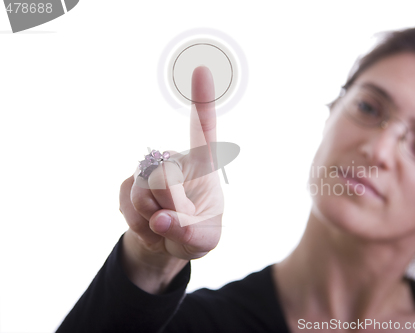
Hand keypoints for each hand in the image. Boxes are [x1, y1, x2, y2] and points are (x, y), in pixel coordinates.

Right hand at [119, 66, 222, 286]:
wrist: (169, 241)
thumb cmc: (197, 232)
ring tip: (164, 224)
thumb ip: (189, 232)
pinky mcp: (129, 183)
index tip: (203, 69)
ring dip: (151, 219)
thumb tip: (160, 220)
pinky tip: (150, 226)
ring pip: (142, 193)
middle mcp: (174, 160)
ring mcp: (149, 170)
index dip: (203, 101)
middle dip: (168, 207)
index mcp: (204, 165)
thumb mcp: (205, 240)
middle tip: (176, 219)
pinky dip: (138, 226)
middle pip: (164, 178)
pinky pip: (126, 205)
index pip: (204, 130)